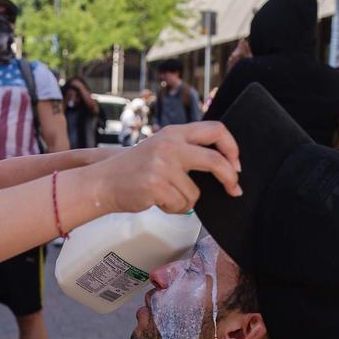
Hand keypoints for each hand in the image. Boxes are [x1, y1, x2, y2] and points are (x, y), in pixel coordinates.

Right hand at [92, 121, 240, 214]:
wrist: (103, 182)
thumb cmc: (134, 169)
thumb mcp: (161, 148)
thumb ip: (187, 149)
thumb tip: (224, 163)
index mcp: (175, 133)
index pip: (216, 130)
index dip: (232, 148)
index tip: (235, 165)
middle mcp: (170, 145)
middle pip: (215, 161)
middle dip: (229, 178)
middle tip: (234, 189)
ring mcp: (163, 165)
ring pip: (195, 194)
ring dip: (185, 201)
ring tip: (165, 195)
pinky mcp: (156, 185)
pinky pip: (181, 206)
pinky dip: (173, 209)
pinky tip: (157, 200)